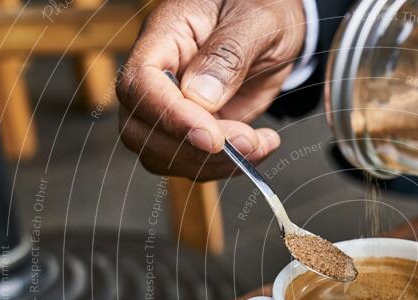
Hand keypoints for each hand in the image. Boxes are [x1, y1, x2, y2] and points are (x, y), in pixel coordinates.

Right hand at [116, 0, 305, 180]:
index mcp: (165, 36)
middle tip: (248, 142)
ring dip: (213, 165)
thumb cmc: (261, 6)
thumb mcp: (256, 18)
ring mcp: (176, 107)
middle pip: (140, 129)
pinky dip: (227, 167)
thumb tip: (199, 96)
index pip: (141, 85)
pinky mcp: (197, 129)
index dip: (170, 117)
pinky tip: (261, 145)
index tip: (211, 137)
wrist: (277, 21)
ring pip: (164, 155)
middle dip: (192, 149)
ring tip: (261, 143)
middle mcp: (161, 75)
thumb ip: (228, 54)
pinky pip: (194, 162)